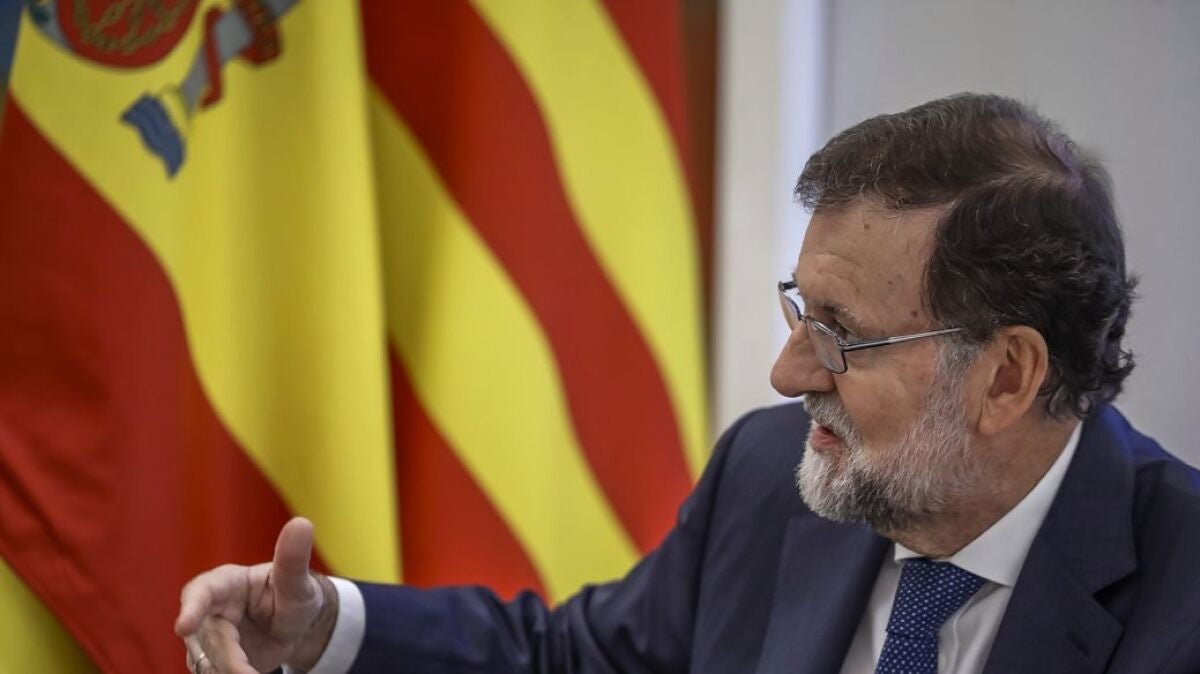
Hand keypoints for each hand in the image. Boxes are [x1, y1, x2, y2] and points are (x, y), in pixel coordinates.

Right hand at [175, 517, 337, 672]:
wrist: (293, 626)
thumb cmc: (291, 594)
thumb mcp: (297, 581)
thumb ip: (293, 559)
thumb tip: (302, 523)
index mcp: (225, 583)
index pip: (202, 592)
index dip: (192, 609)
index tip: (184, 626)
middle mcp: (209, 612)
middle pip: (209, 639)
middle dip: (228, 660)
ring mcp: (208, 639)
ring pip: (206, 662)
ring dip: (227, 672)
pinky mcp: (212, 662)